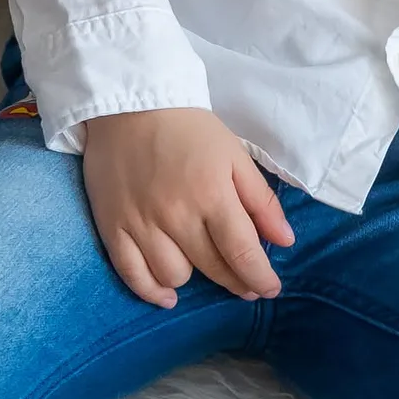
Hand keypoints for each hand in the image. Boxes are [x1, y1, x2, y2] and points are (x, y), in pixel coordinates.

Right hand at [82, 107, 294, 307]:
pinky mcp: (112, 227)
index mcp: (212, 194)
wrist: (131, 104)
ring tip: (203, 264)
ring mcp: (141, 224)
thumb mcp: (234, 154)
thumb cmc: (189, 128)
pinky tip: (168, 294)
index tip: (270, 288)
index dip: (260, 277)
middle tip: (247, 283)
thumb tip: (286, 240)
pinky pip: (132, 275)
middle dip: (236, 280)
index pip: (242, 251)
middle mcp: (176, 216)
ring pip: (174, 276)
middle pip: (212, 266)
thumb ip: (260, 199)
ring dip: (194, 277)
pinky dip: (152, 291)